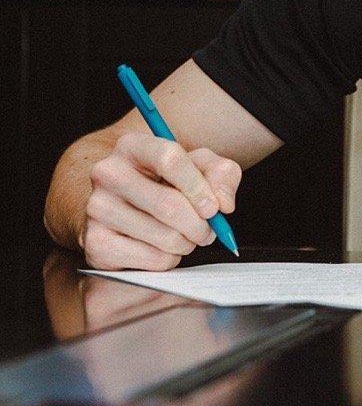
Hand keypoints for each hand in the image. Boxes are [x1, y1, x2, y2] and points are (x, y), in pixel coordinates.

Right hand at [82, 131, 241, 270]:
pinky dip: (170, 259)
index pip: (170, 159)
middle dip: (200, 225)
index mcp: (132, 146)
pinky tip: (163, 248)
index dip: (199, 187)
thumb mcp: (199, 166)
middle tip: (208, 231)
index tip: (214, 208)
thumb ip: (221, 174)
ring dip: (187, 243)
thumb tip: (222, 204)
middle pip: (169, 204)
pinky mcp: (96, 242)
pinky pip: (152, 259)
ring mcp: (97, 208)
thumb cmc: (167, 182)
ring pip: (164, 236)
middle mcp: (108, 173)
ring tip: (185, 237)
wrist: (124, 207)